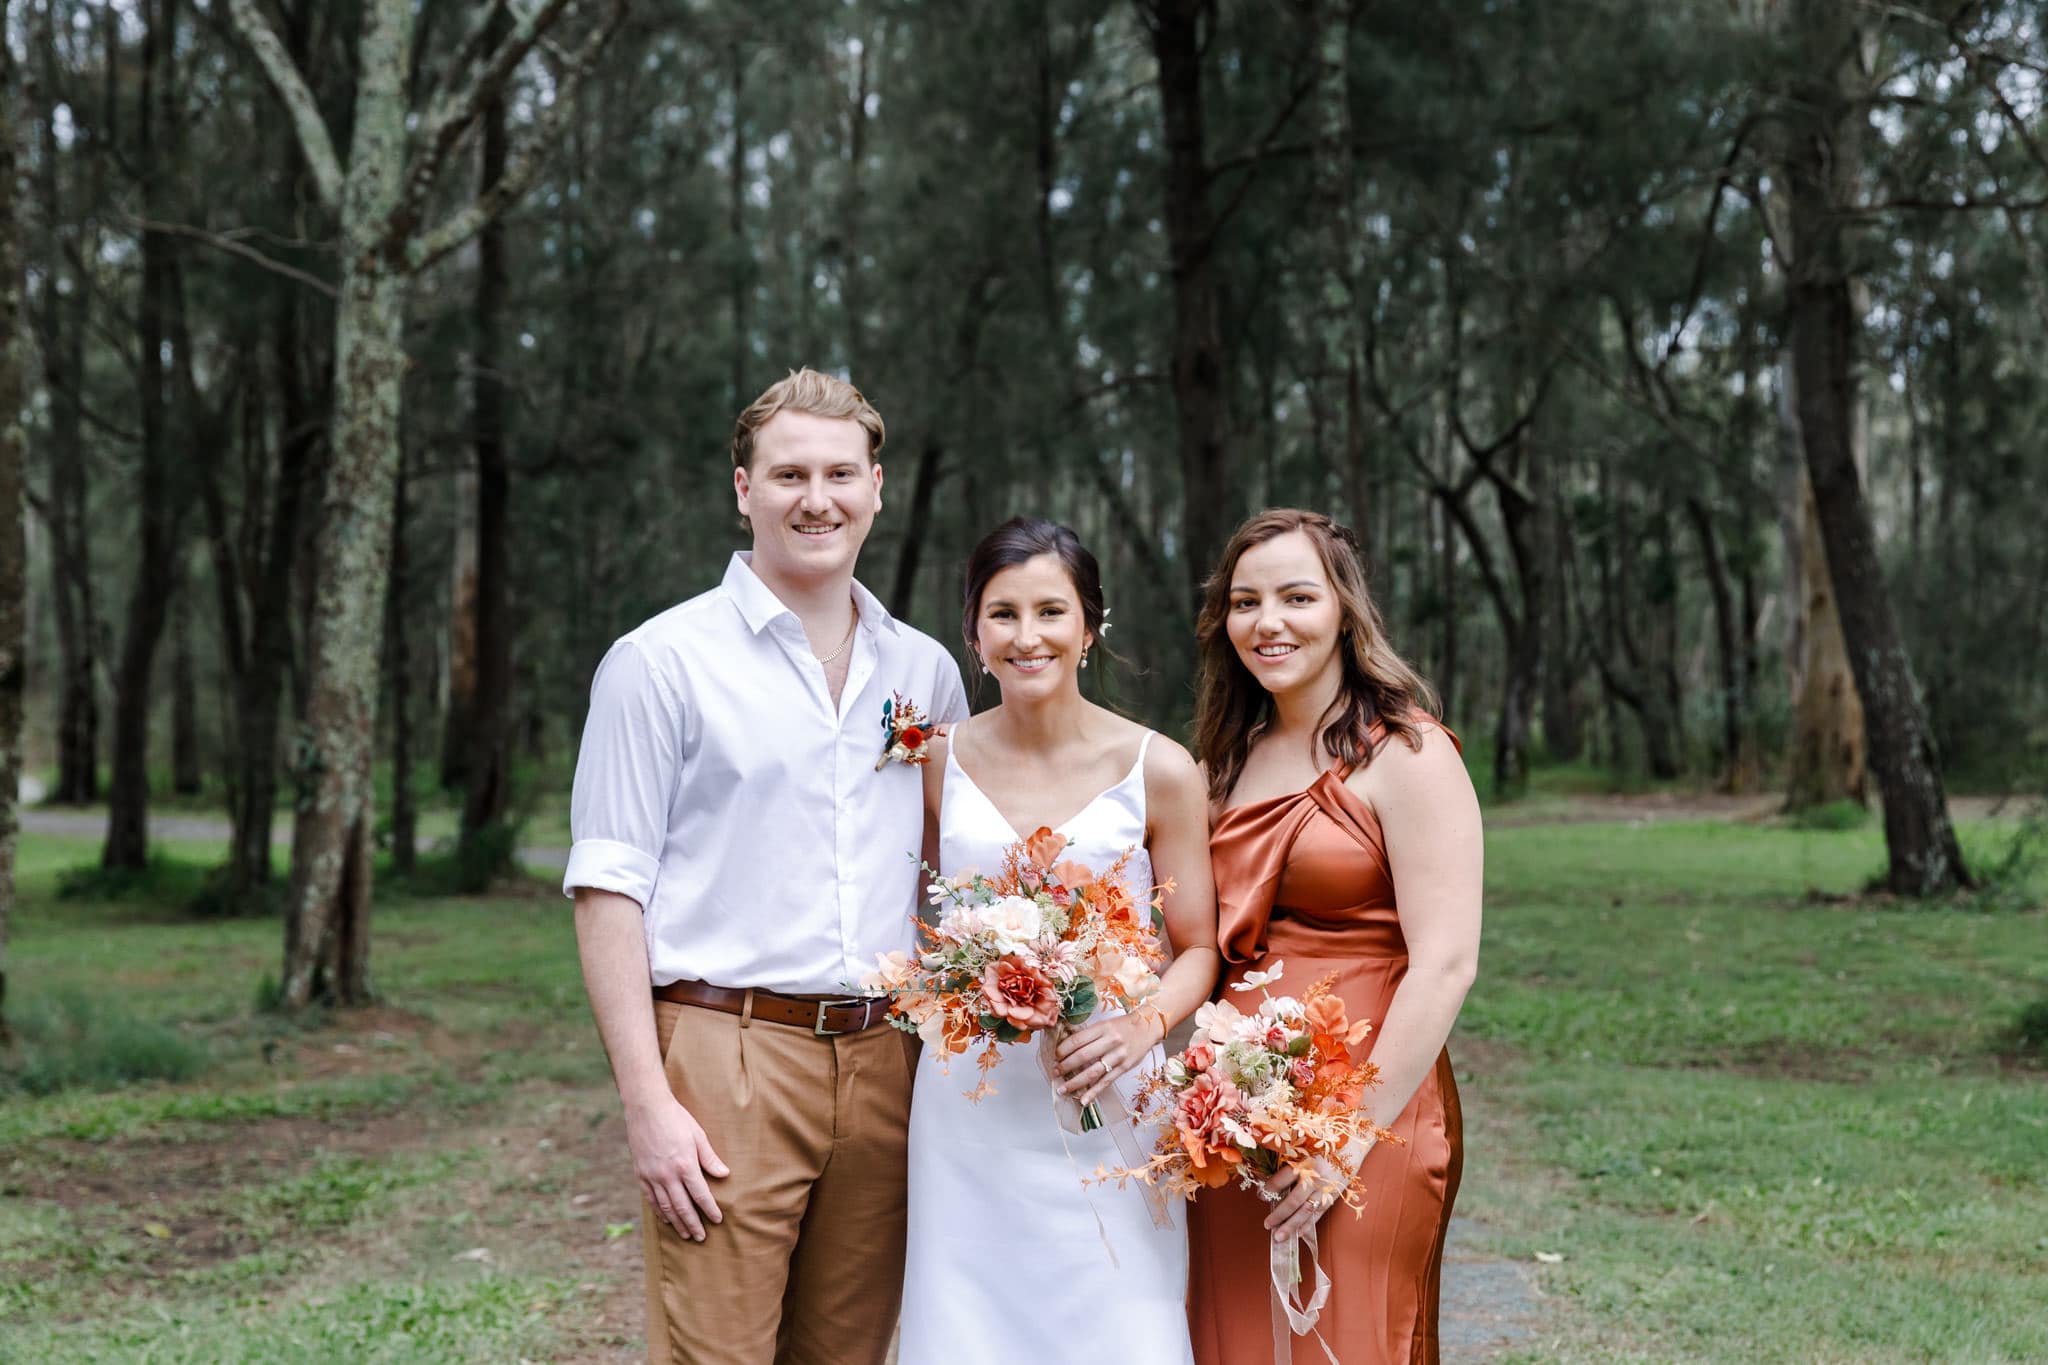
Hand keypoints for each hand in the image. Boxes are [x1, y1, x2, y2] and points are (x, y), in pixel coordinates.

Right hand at [626, 1093, 729, 1241]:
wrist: (646, 1108)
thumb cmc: (676, 1119)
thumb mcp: (698, 1135)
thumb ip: (710, 1158)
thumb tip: (724, 1174)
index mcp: (685, 1165)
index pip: (700, 1194)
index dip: (710, 1209)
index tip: (717, 1220)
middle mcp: (667, 1175)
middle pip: (682, 1206)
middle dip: (693, 1223)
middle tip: (701, 1237)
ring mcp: (652, 1176)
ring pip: (665, 1207)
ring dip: (676, 1222)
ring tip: (686, 1234)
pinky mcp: (641, 1174)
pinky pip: (651, 1199)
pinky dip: (659, 1212)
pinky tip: (666, 1220)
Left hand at [1053, 1008, 1162, 1106]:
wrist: (1148, 1027)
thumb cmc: (1123, 1026)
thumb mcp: (1105, 1024)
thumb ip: (1089, 1035)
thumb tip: (1066, 1048)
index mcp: (1102, 1027)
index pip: (1077, 1040)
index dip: (1063, 1050)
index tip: (1055, 1056)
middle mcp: (1110, 1041)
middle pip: (1082, 1056)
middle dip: (1065, 1066)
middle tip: (1055, 1073)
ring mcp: (1118, 1056)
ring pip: (1092, 1072)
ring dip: (1075, 1082)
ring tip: (1063, 1089)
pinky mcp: (1124, 1068)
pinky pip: (1106, 1082)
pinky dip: (1094, 1092)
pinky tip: (1084, 1100)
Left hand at [1262, 1138, 1372, 1241]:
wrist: (1351, 1146)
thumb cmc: (1323, 1147)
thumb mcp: (1305, 1150)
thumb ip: (1290, 1165)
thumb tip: (1272, 1184)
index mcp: (1305, 1162)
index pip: (1283, 1178)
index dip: (1270, 1189)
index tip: (1261, 1196)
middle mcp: (1315, 1177)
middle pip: (1295, 1200)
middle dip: (1280, 1214)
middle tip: (1267, 1225)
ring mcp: (1325, 1189)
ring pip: (1307, 1211)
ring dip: (1292, 1225)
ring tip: (1279, 1236)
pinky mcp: (1332, 1196)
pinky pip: (1319, 1214)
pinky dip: (1308, 1225)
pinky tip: (1299, 1234)